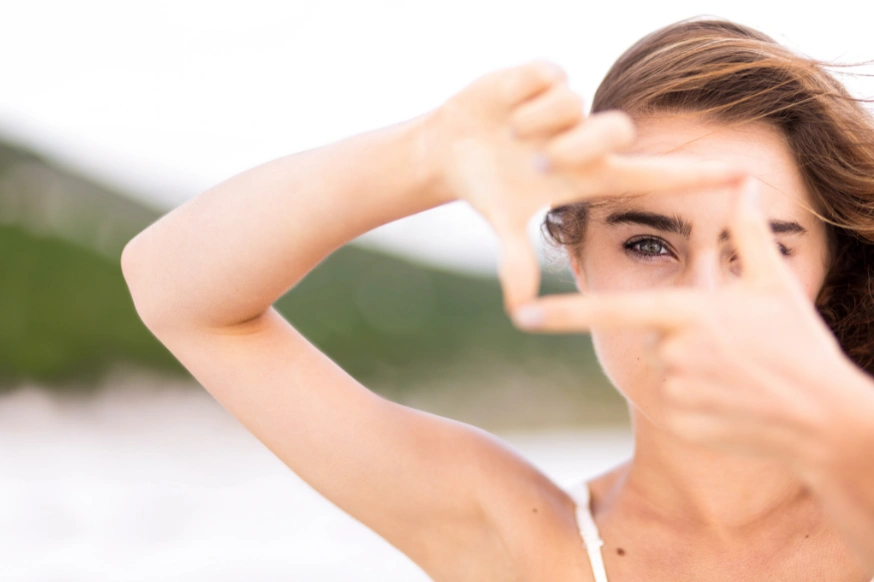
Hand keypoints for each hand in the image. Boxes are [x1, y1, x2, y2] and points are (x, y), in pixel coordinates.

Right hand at [421, 60, 740, 310]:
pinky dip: (520, 95)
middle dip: (577, 144)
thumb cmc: (490, 189)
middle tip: (542, 160)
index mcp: (590, 175)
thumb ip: (515, 262)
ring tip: (512, 133)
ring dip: (536, 123)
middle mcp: (587, 138)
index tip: (743, 175)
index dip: (697, 176)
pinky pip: (546, 77)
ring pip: (572, 102)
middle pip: (616, 128)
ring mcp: (567, 107)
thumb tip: (518, 309)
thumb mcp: (504, 224)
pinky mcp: (543, 75)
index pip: (653, 175)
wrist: (451, 149)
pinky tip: (506, 107)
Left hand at [510, 178, 862, 468]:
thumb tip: (744, 182)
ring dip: (689, 368)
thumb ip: (747, 233)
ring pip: (661, 370)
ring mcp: (675, 391)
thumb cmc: (799, 346)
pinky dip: (695, 400)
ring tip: (737, 373)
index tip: (522, 315)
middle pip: (650, 337)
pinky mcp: (679, 423)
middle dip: (681, 337)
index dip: (565, 314)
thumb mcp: (775, 285)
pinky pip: (671, 403)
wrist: (825, 419)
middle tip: (731, 347)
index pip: (614, 311)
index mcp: (688, 314)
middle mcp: (673, 352)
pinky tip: (731, 401)